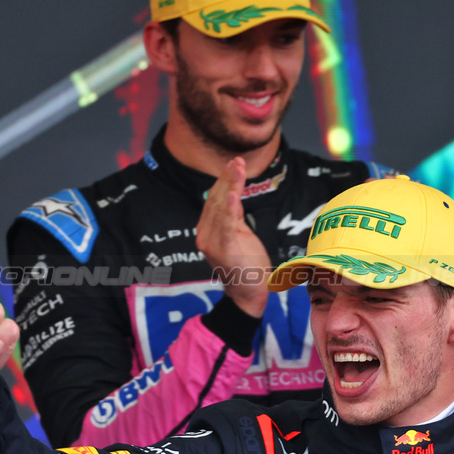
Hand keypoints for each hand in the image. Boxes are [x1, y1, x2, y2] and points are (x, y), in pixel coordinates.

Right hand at [196, 157, 270, 317]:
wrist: (248, 293)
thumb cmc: (246, 264)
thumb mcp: (240, 234)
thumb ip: (233, 217)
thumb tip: (232, 194)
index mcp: (208, 229)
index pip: (216, 199)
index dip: (224, 180)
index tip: (234, 162)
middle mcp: (206, 235)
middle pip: (217, 200)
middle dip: (228, 178)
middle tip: (237, 160)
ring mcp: (213, 244)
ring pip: (222, 209)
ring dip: (230, 186)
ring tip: (237, 169)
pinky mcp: (225, 251)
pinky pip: (227, 227)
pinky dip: (230, 209)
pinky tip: (234, 194)